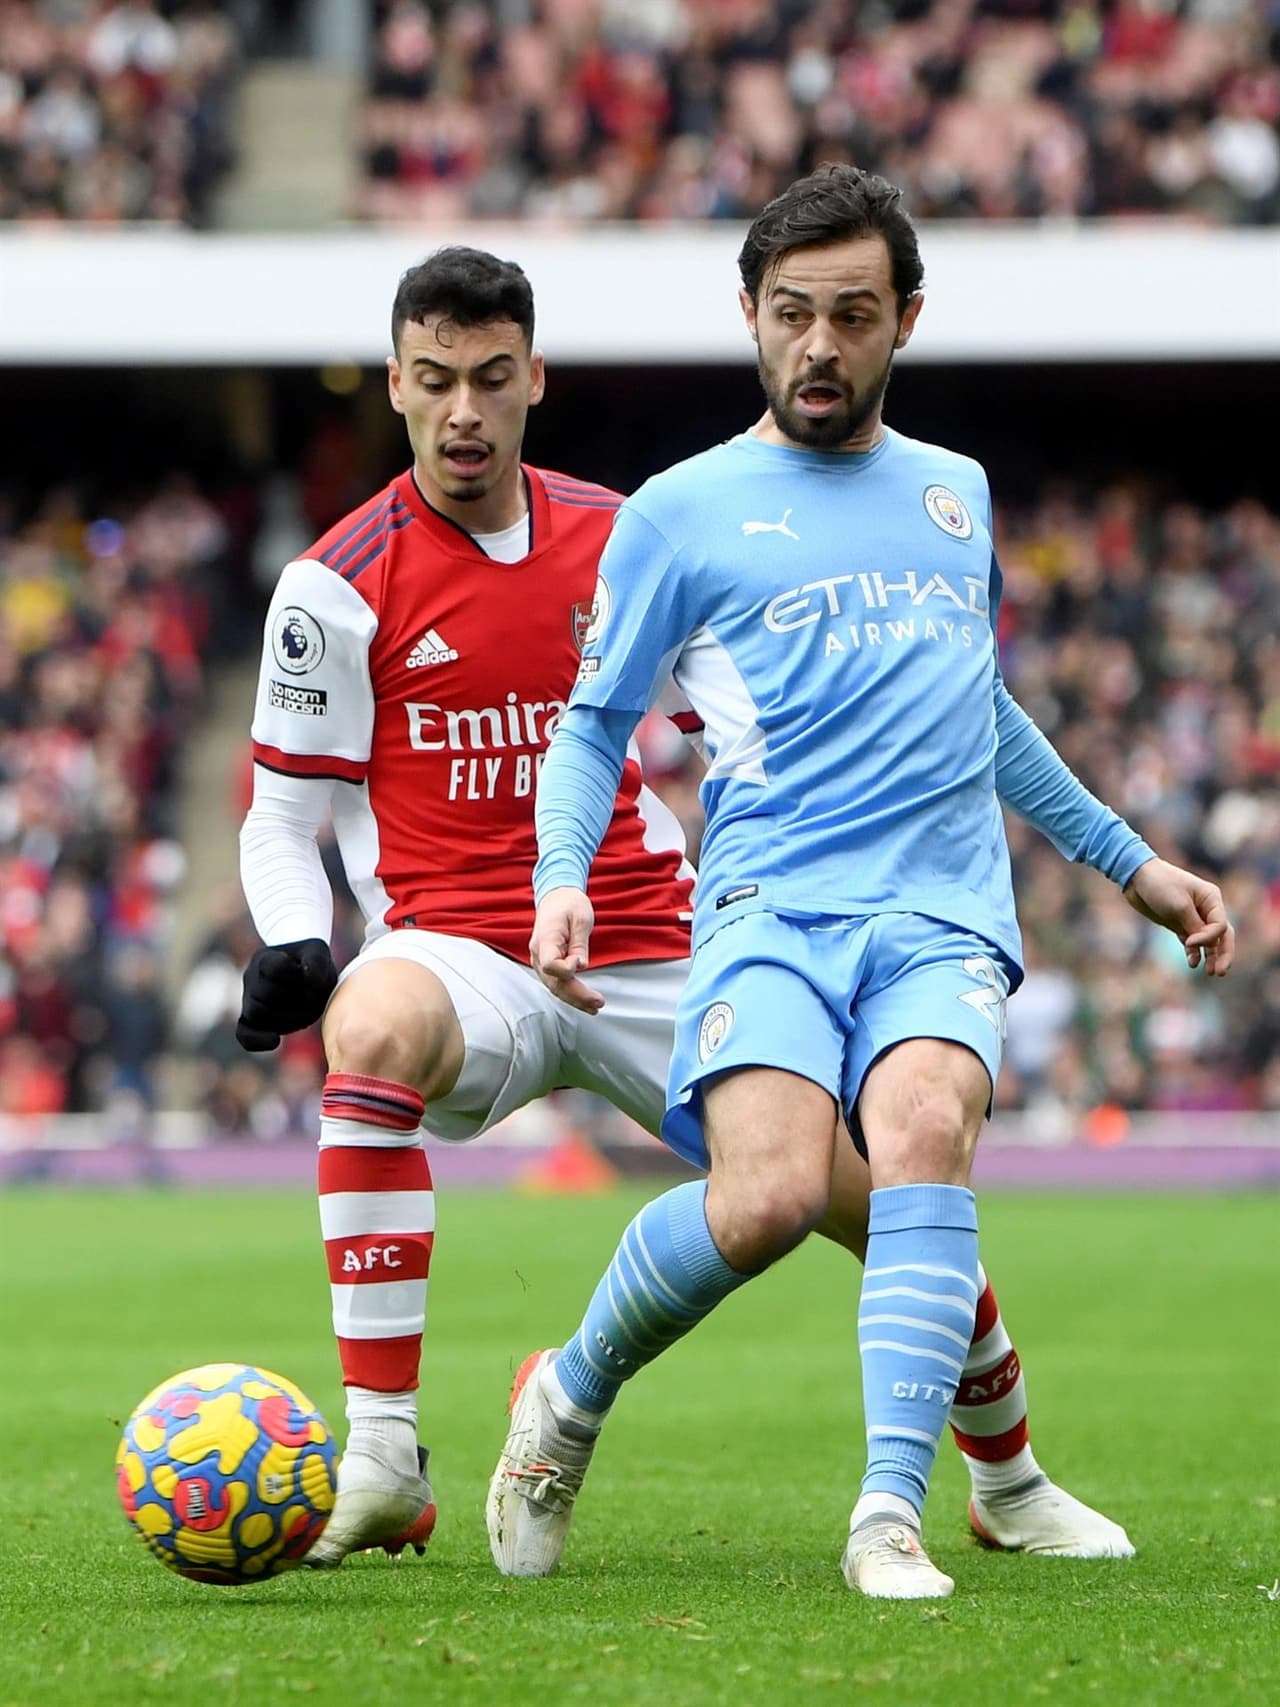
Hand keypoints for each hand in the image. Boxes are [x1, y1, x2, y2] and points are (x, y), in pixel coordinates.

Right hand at [236, 937, 338, 1050]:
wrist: (302, 974)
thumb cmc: (309, 962)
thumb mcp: (318, 952)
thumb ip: (315, 962)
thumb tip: (312, 982)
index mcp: (265, 958)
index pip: (274, 968)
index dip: (294, 974)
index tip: (306, 971)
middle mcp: (251, 978)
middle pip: (268, 994)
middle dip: (296, 998)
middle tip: (314, 995)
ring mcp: (249, 1001)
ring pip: (258, 1014)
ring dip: (288, 1017)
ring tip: (307, 1010)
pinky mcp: (250, 1022)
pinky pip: (244, 1035)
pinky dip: (257, 1041)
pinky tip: (275, 1040)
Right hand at [529, 887, 603, 1012]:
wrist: (556, 897)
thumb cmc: (569, 904)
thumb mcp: (581, 918)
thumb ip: (579, 943)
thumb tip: (581, 966)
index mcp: (545, 938)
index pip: (549, 963)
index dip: (565, 968)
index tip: (579, 961)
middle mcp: (538, 952)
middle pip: (554, 981)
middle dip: (576, 995)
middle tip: (598, 1002)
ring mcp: (540, 960)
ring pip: (555, 987)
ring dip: (575, 999)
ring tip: (595, 1007)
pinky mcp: (547, 965)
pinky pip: (556, 983)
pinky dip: (570, 994)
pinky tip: (585, 1002)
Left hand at [1123, 858, 1234, 976]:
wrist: (1137, 878)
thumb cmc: (1160, 885)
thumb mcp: (1179, 906)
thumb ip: (1195, 926)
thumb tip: (1207, 945)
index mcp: (1212, 899)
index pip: (1221, 925)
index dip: (1209, 938)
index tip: (1189, 941)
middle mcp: (1206, 908)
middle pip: (1222, 935)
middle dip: (1223, 954)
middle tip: (1220, 972)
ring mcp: (1193, 917)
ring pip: (1209, 941)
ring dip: (1211, 956)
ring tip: (1210, 973)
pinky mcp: (1180, 924)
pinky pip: (1192, 942)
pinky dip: (1194, 952)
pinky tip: (1192, 963)